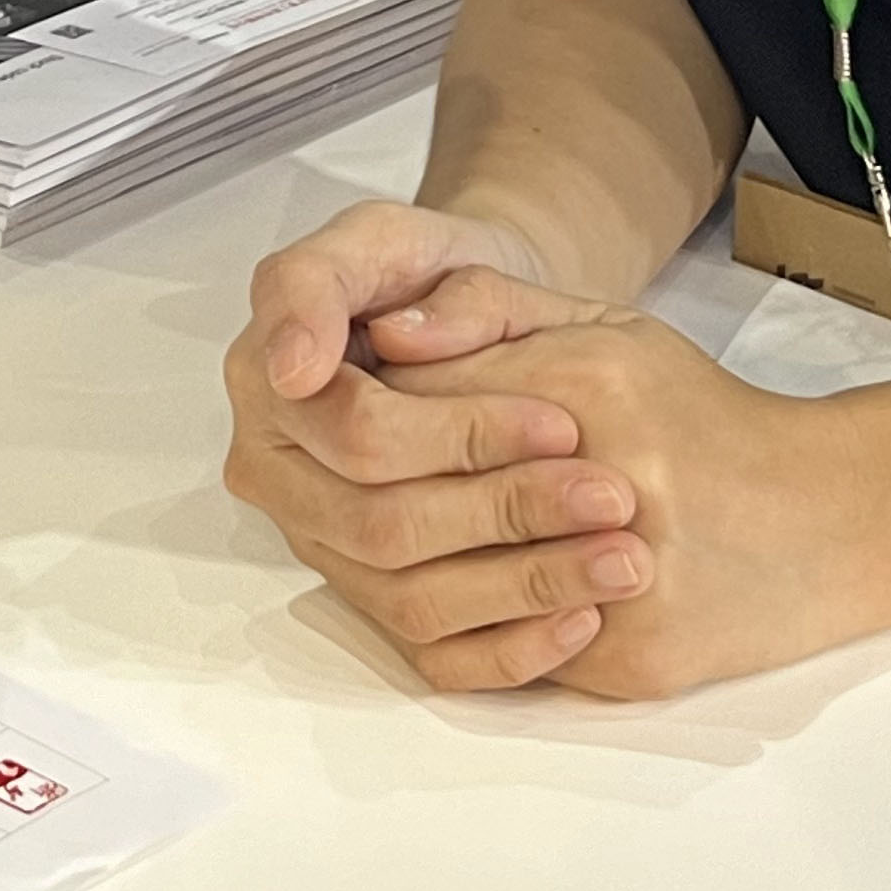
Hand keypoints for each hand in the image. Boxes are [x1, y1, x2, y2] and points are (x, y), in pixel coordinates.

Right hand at [220, 201, 651, 690]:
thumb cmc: (429, 273)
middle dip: (507, 510)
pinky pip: (430, 655)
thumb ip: (334, 276)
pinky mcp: (366, 599)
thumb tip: (299, 365)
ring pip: (408, 598)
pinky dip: (513, 648)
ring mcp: (319, 543)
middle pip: (383, 524)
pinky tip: (585, 618)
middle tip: (613, 495)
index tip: (562, 421)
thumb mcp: (388, 236)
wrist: (465, 320)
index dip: (463, 435)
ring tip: (623, 560)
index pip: (356, 433)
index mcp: (266, 383)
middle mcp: (277, 474)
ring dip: (525, 586)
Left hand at [379, 273, 890, 698]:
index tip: (346, 409)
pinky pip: (494, 659)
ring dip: (398, 565)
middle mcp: (608, 480)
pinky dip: (456, 627)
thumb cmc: (704, 416)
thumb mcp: (606, 326)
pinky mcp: (629, 660)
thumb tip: (381, 332)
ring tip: (393, 536)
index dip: (365, 407)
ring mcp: (619, 581)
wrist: (831, 519)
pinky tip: (447, 592)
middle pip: (413, 503)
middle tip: (349, 485)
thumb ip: (490, 309)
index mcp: (591, 382)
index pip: (419, 399)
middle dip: (366, 496)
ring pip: (438, 590)